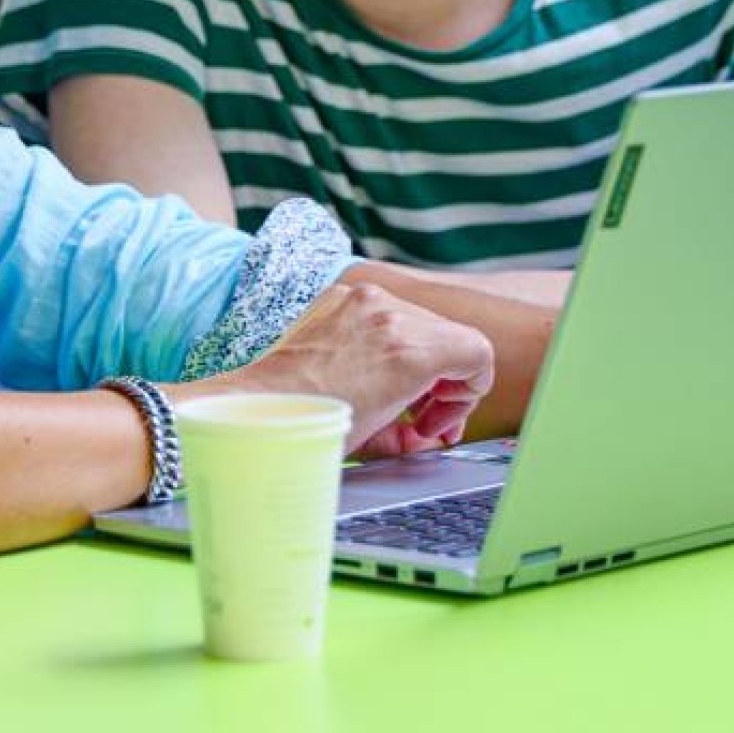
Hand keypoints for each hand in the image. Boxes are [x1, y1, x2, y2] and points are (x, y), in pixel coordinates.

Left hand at [197, 282, 495, 457]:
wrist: (255, 407)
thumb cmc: (312, 426)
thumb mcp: (381, 436)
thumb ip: (420, 431)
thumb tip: (430, 434)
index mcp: (407, 350)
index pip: (477, 352)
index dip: (471, 392)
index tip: (441, 420)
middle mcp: (389, 313)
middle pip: (451, 338)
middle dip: (444, 381)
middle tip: (422, 420)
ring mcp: (363, 299)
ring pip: (421, 323)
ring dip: (418, 359)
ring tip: (396, 397)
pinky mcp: (341, 296)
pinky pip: (385, 312)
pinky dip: (387, 340)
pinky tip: (368, 373)